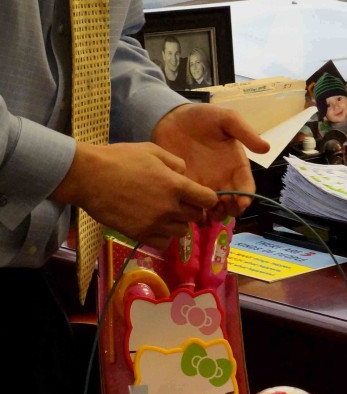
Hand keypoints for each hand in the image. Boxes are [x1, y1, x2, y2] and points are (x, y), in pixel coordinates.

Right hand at [51, 141, 219, 247]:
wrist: (90, 177)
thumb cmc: (120, 158)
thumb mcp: (152, 150)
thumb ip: (175, 162)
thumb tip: (186, 175)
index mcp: (176, 185)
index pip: (208, 200)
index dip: (207, 197)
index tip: (199, 195)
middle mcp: (169, 207)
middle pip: (195, 216)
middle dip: (191, 209)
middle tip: (178, 202)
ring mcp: (155, 223)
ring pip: (181, 231)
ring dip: (177, 223)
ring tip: (164, 213)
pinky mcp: (139, 235)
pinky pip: (163, 242)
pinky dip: (163, 236)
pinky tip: (154, 224)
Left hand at [152, 103, 269, 218]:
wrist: (171, 118)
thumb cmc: (202, 117)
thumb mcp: (226, 119)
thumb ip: (245, 132)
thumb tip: (266, 148)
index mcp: (236, 165)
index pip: (247, 187)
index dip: (247, 198)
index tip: (242, 203)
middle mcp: (223, 179)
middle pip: (232, 204)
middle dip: (230, 211)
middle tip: (220, 207)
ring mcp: (204, 185)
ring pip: (213, 210)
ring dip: (212, 215)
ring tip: (203, 209)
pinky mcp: (185, 187)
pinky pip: (192, 206)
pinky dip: (192, 212)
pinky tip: (187, 208)